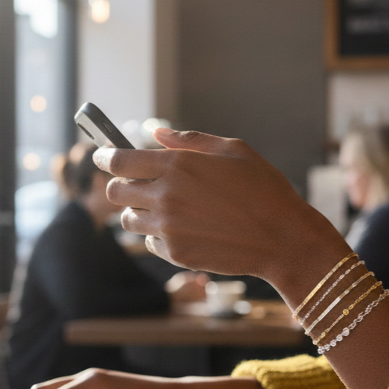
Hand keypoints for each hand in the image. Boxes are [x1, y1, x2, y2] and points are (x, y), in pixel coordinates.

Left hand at [93, 129, 349, 305]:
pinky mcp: (175, 254)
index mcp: (178, 166)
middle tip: (136, 184)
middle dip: (120, 185)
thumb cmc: (265, 190)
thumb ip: (191, 141)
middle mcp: (166, 197)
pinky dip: (159, 235)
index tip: (104, 156)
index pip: (118, 160)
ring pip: (129, 220)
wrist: (284, 239)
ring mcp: (169, 228)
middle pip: (115, 192)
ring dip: (140, 212)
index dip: (105, 156)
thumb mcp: (235, 151)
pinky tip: (186, 229)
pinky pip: (150, 242)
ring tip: (166, 209)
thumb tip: (157, 135)